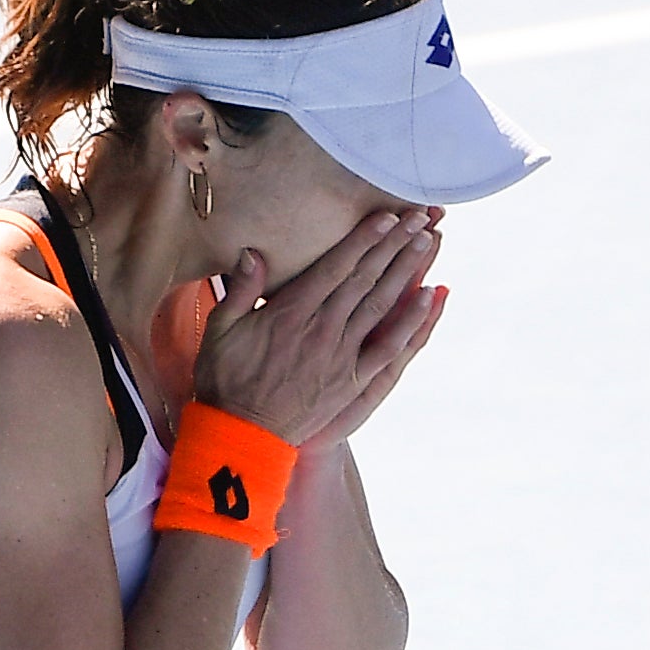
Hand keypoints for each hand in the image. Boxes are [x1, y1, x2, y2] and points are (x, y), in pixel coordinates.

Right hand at [194, 210, 441, 447]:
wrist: (243, 434)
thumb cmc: (226, 380)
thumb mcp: (221, 329)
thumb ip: (241, 289)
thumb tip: (254, 252)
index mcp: (291, 311)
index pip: (336, 265)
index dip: (364, 238)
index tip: (386, 215)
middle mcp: (323, 328)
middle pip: (366, 277)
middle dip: (394, 244)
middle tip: (419, 216)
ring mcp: (342, 355)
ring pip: (382, 303)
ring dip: (408, 270)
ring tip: (429, 241)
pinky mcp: (353, 380)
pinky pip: (389, 347)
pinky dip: (411, 321)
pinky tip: (429, 297)